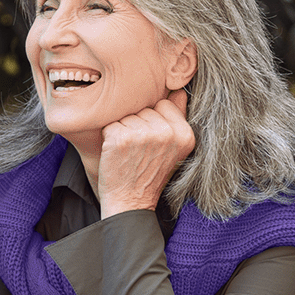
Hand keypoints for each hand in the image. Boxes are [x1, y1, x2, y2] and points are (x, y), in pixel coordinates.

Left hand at [95, 89, 193, 217]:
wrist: (130, 203)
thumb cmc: (149, 175)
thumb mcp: (173, 148)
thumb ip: (177, 117)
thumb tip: (180, 90)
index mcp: (184, 134)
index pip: (163, 104)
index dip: (153, 120)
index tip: (152, 143)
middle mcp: (167, 133)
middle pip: (144, 109)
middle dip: (138, 125)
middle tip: (139, 151)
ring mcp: (144, 135)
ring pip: (127, 115)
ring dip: (124, 130)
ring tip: (129, 153)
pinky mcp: (121, 138)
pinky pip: (111, 123)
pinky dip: (109, 137)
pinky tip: (117, 154)